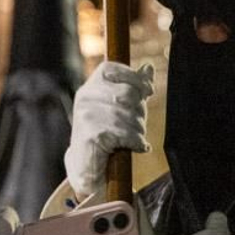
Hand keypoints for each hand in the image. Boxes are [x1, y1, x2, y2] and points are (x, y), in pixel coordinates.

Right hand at [64, 61, 152, 197]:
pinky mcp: (92, 135)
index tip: (148, 92)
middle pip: (127, 93)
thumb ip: (133, 87)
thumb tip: (148, 67)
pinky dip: (137, 142)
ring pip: (128, 115)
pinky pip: (126, 134)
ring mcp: (87, 115)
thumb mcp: (119, 107)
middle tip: (139, 124)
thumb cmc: (106, 133)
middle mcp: (85, 97)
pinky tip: (138, 147)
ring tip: (137, 138)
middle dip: (140, 110)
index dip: (135, 78)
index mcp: (90, 86)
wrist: (86, 166)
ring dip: (139, 130)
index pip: (114, 69)